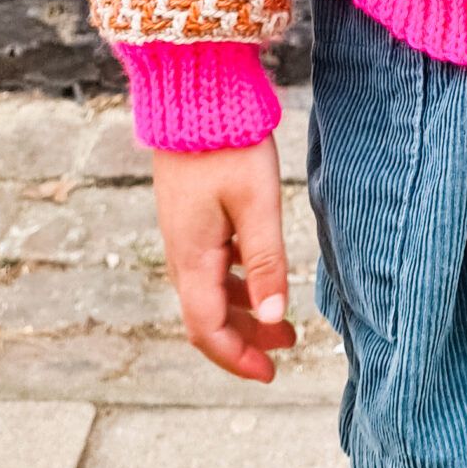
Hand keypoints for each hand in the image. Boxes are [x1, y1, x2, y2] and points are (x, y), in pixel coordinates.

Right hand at [152, 137, 296, 382]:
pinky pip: (210, 264)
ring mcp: (183, 232)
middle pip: (208, 314)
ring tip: (280, 318)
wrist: (192, 95)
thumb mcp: (257, 204)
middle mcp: (181, 252)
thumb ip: (267, 260)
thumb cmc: (227, 145)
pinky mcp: (190, 214)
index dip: (236, 357)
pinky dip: (236, 280)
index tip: (268, 372)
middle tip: (285, 348)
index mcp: (193, 258)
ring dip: (243, 309)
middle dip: (245, 338)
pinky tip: (259, 271)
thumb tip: (274, 317)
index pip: (207, 329)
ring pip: (210, 289)